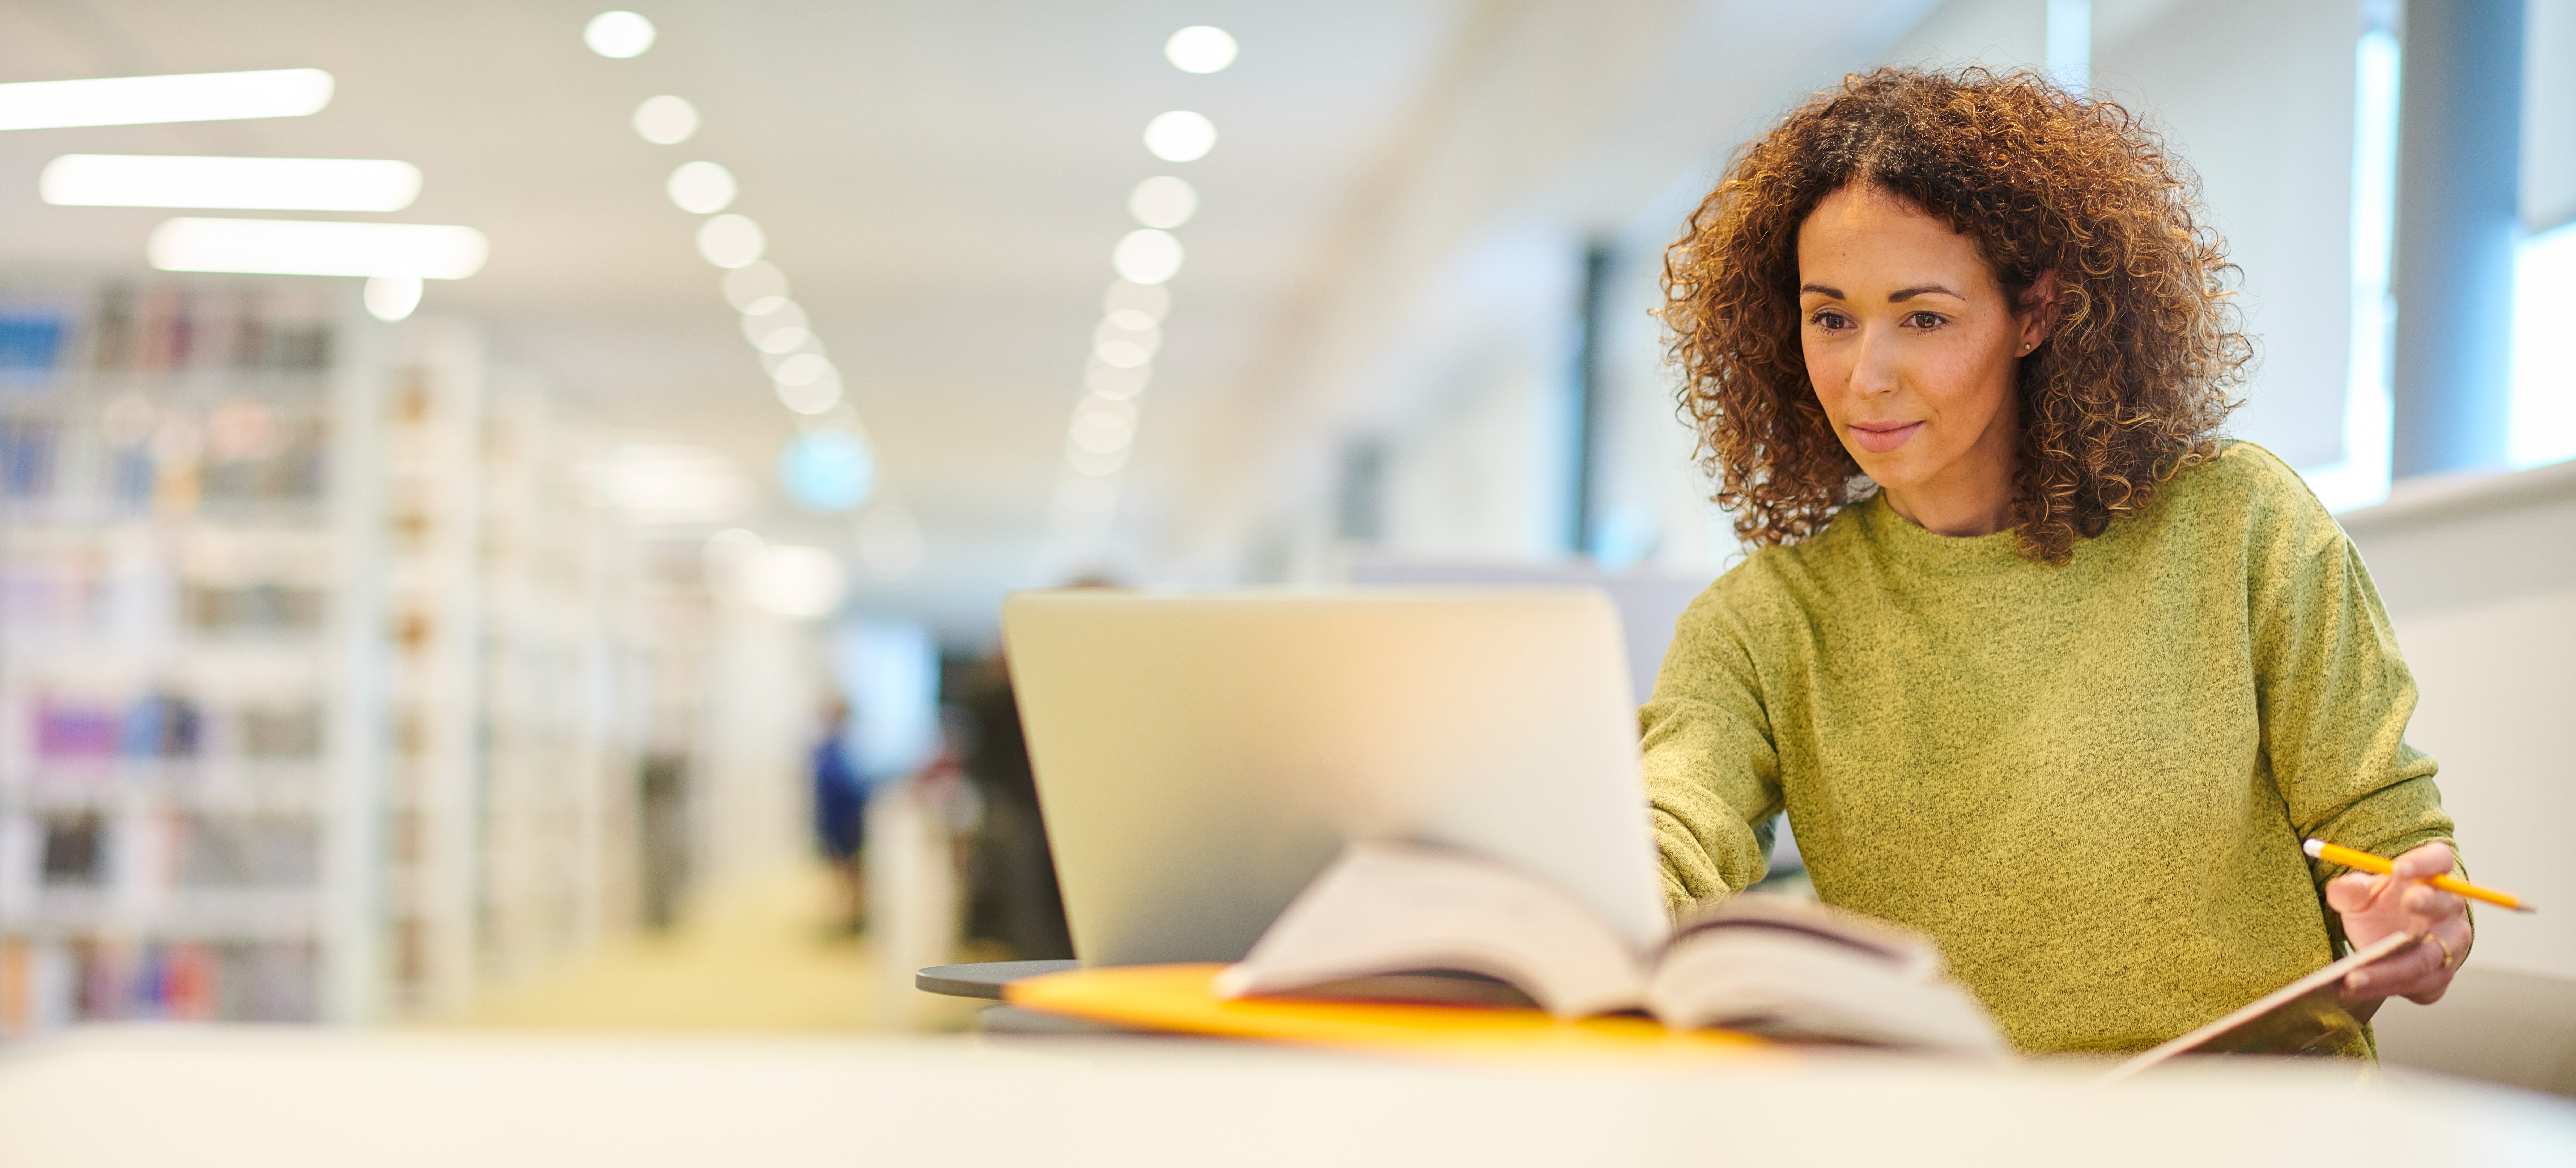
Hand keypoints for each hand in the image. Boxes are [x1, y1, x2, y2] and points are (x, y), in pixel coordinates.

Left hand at [2326, 840, 2470, 1007]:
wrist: (2392, 936)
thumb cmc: (2381, 906)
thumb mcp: (2362, 894)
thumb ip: (2351, 890)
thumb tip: (2343, 889)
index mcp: (2432, 877)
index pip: (2438, 860)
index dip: (2424, 863)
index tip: (2400, 867)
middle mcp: (2449, 909)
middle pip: (2444, 905)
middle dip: (2427, 903)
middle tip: (2408, 901)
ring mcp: (2451, 944)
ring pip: (2427, 956)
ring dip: (2391, 968)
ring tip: (2352, 976)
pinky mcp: (2440, 975)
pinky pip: (2419, 985)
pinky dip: (2387, 988)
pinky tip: (2356, 991)